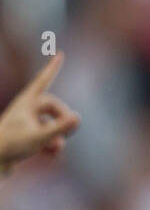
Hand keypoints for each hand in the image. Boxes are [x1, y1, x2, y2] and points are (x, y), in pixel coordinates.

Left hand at [0, 53, 80, 174]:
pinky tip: (50, 155)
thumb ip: (60, 128)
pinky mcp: (25, 137)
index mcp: (26, 103)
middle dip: (63, 119)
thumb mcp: (39, 138)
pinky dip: (51, 144)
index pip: (43, 81)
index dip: (53, 69)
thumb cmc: (11, 147)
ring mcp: (25, 124)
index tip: (60, 54)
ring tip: (55, 150)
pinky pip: (46, 136)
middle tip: (68, 133)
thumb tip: (77, 118)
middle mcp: (25, 110)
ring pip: (51, 123)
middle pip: (54, 107)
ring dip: (58, 136)